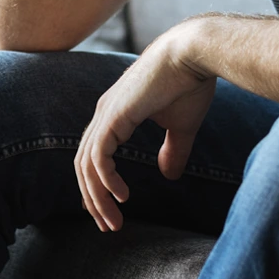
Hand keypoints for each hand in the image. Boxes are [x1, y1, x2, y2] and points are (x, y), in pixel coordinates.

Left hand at [75, 19, 216, 231]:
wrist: (194, 53)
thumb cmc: (190, 82)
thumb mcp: (181, 126)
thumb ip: (172, 150)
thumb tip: (168, 175)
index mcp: (116, 113)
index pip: (94, 155)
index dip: (98, 185)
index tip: (112, 211)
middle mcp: (104, 113)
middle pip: (83, 164)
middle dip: (93, 198)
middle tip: (108, 225)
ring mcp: (106, 113)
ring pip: (86, 164)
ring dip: (97, 197)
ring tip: (114, 221)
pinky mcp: (114, 116)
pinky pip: (98, 156)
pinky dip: (105, 180)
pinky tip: (122, 197)